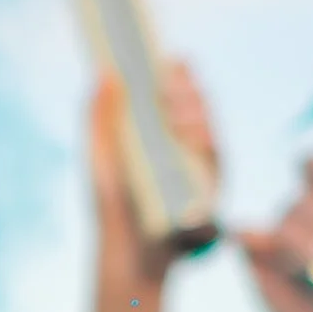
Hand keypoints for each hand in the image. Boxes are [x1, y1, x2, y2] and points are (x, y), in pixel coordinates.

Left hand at [89, 60, 219, 282]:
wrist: (124, 254)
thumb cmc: (110, 205)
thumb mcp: (99, 157)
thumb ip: (98, 117)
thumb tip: (103, 72)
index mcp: (162, 133)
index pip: (178, 96)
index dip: (180, 75)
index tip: (172, 58)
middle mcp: (186, 148)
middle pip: (197, 109)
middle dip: (187, 90)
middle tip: (171, 77)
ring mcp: (200, 170)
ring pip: (209, 130)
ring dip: (194, 113)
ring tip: (173, 104)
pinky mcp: (210, 192)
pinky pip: (214, 162)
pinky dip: (203, 143)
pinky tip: (188, 131)